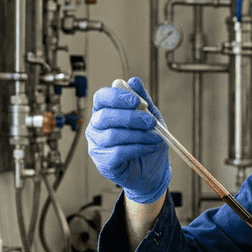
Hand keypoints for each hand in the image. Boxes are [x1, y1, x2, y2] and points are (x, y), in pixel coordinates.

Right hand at [86, 77, 170, 203]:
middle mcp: (96, 126)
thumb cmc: (148, 142)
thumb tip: (134, 81)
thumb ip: (143, 100)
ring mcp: (97, 145)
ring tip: (155, 137)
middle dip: (132, 117)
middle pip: (105, 116)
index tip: (137, 101)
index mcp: (104, 110)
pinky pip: (118, 152)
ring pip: (112, 135)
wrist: (153, 170)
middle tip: (151, 122)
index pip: (101, 97)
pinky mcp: (103, 162)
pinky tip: (150, 147)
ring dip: (138, 135)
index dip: (117, 97)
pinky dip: (138, 148)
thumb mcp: (150, 117)